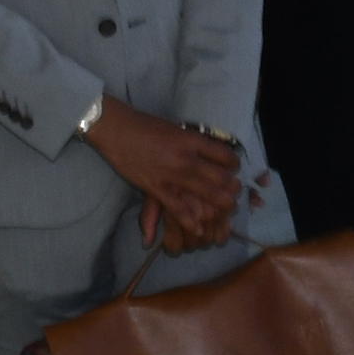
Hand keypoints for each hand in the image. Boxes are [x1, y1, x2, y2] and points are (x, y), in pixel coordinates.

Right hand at [82, 97, 239, 244]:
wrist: (118, 130)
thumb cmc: (145, 126)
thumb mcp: (175, 129)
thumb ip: (192, 141)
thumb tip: (209, 149)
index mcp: (192, 140)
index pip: (224, 155)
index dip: (234, 163)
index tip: (234, 168)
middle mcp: (186, 159)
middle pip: (220, 178)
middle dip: (232, 188)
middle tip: (236, 192)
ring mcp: (172, 175)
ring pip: (206, 194)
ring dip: (220, 204)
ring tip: (227, 208)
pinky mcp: (157, 189)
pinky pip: (179, 209)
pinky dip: (191, 221)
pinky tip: (199, 229)